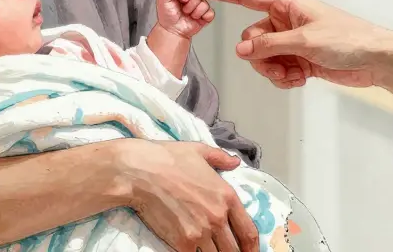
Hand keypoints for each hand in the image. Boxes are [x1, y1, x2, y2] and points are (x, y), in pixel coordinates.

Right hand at [116, 140, 258, 251]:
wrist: (139, 172)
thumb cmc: (167, 158)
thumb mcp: (199, 151)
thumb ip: (220, 158)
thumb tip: (235, 162)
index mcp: (227, 196)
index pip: (249, 232)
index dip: (253, 248)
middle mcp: (218, 217)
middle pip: (235, 250)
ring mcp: (201, 232)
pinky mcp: (183, 243)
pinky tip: (194, 251)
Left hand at [156, 0, 214, 38]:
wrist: (172, 31)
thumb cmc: (167, 17)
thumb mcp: (162, 1)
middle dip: (189, 4)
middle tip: (183, 9)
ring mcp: (199, 5)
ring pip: (204, 4)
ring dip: (195, 11)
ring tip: (188, 15)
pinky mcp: (205, 15)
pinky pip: (210, 13)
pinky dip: (203, 16)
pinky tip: (195, 18)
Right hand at [186, 0, 392, 101]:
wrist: (375, 60)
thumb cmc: (348, 40)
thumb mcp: (304, 41)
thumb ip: (269, 45)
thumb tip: (241, 49)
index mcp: (286, 4)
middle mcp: (285, 19)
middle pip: (251, 37)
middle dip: (260, 57)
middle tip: (281, 66)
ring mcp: (291, 40)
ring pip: (261, 57)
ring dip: (273, 70)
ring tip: (294, 75)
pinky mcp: (299, 58)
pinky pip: (276, 69)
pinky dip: (284, 77)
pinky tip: (301, 79)